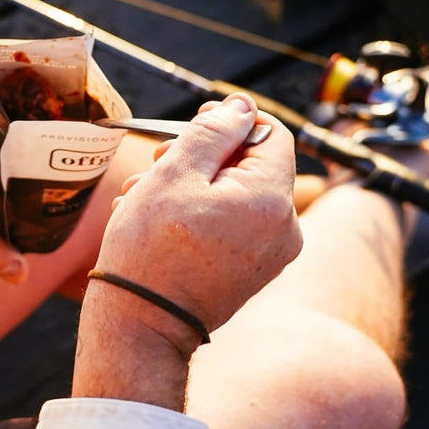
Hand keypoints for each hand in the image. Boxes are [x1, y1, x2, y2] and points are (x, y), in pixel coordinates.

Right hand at [95, 93, 301, 346]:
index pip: (270, 133)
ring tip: (149, 193)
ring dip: (196, 182)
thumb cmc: (151, 247)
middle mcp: (285, 228)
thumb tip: (242, 105)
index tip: (195, 123)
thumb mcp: (175, 173)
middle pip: (253, 163)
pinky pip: (237, 221)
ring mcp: (273, 253)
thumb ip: (213, 131)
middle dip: (205, 155)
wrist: (143, 323)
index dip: (232, 120)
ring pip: (239, 192)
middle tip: (159, 160)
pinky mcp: (256, 268)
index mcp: (271, 200)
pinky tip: (164, 217)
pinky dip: (204, 210)